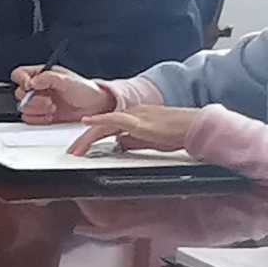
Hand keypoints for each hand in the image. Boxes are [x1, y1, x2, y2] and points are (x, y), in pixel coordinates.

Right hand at [13, 66, 112, 122]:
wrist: (94, 107)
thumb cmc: (84, 90)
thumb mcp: (66, 80)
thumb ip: (47, 78)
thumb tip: (32, 82)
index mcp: (41, 75)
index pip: (19, 74)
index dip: (22, 80)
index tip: (30, 86)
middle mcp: (38, 88)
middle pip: (19, 93)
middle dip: (34, 99)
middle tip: (49, 100)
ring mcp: (39, 102)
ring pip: (23, 107)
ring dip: (37, 109)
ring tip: (52, 107)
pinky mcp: (41, 115)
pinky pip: (29, 119)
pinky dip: (39, 119)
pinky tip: (51, 116)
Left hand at [69, 104, 202, 155]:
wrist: (195, 126)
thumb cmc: (177, 133)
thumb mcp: (150, 140)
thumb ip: (134, 141)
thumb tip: (120, 144)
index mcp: (134, 117)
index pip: (107, 127)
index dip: (91, 138)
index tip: (80, 150)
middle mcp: (131, 113)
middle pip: (101, 126)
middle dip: (84, 141)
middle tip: (72, 153)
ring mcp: (135, 115)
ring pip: (104, 124)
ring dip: (87, 138)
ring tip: (75, 150)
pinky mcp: (139, 120)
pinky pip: (115, 118)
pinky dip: (100, 120)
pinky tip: (88, 122)